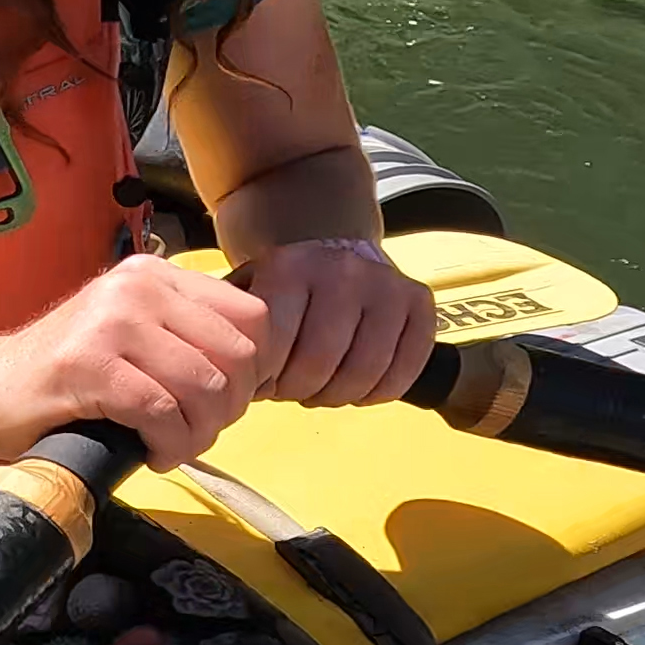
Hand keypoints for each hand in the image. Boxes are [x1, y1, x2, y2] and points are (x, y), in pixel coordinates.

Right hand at [0, 256, 272, 471]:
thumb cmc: (69, 371)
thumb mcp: (135, 332)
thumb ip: (188, 336)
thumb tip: (257, 372)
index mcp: (156, 274)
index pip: (252, 317)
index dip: (255, 369)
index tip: (226, 400)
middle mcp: (137, 287)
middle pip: (237, 355)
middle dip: (230, 407)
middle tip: (198, 428)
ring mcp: (111, 322)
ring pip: (204, 386)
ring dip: (199, 433)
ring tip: (174, 444)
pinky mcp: (88, 364)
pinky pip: (161, 412)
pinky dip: (169, 445)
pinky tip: (152, 453)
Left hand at [241, 239, 433, 406]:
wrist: (330, 249)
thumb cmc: (284, 287)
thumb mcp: (248, 293)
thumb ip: (235, 329)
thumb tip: (225, 375)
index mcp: (291, 267)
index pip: (276, 346)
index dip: (266, 379)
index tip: (261, 383)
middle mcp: (343, 270)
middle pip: (321, 364)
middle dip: (299, 391)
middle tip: (290, 389)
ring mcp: (386, 285)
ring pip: (365, 372)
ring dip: (337, 395)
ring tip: (320, 388)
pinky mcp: (419, 302)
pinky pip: (405, 370)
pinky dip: (378, 392)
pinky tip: (356, 386)